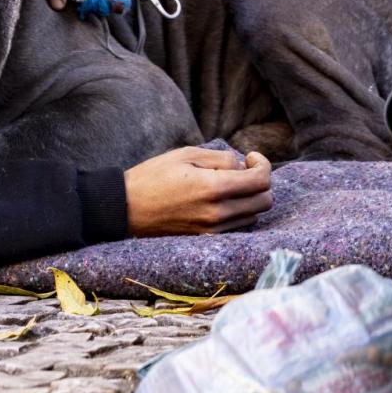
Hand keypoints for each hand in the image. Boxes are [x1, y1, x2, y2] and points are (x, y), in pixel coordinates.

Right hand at [124, 146, 272, 235]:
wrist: (126, 207)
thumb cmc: (153, 176)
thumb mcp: (186, 155)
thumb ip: (220, 158)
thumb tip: (241, 165)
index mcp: (213, 187)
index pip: (261, 181)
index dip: (262, 165)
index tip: (250, 157)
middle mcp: (218, 212)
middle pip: (264, 201)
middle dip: (260, 182)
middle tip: (243, 170)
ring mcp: (213, 228)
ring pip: (254, 215)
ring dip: (250, 198)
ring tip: (230, 184)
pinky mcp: (206, 238)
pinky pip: (238, 226)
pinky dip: (239, 211)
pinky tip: (221, 199)